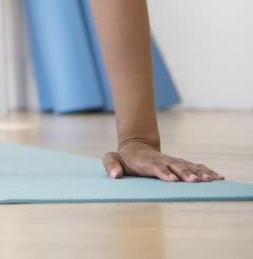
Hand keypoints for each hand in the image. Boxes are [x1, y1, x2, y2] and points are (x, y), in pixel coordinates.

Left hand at [102, 140, 223, 181]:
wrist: (136, 147)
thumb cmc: (124, 158)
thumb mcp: (112, 159)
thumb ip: (110, 165)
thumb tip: (115, 175)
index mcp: (147, 161)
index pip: (156, 167)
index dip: (164, 172)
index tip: (172, 179)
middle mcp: (163, 160)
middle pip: (175, 166)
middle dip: (185, 173)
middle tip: (195, 181)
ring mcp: (172, 162)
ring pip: (187, 166)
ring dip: (199, 173)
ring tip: (210, 180)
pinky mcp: (180, 164)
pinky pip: (195, 166)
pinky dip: (206, 171)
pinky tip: (218, 177)